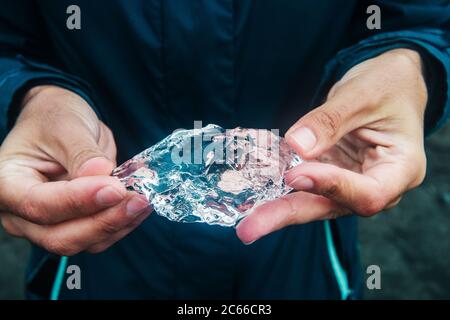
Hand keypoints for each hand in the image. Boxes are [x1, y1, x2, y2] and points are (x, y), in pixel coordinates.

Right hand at [0, 86, 151, 254]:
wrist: (61, 122)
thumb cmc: (54, 118)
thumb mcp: (66, 126)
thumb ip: (82, 154)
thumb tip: (101, 175)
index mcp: (8, 184)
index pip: (39, 204)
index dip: (78, 201)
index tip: (114, 188)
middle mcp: (21, 213)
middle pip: (60, 236)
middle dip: (103, 221)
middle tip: (138, 200)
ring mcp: (47, 224)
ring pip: (83, 242)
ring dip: (118, 225)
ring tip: (144, 201)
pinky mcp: (73, 225)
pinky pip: (98, 236)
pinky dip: (122, 224)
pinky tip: (139, 205)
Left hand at [237, 49, 426, 243]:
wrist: (391, 82)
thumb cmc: (389, 84)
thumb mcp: (362, 93)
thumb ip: (330, 121)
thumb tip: (296, 146)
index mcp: (401, 169)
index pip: (368, 193)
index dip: (331, 187)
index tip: (294, 175)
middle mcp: (377, 185)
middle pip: (332, 206)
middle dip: (288, 214)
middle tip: (249, 229)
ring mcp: (351, 182)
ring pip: (314, 201)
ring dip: (277, 208)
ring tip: (246, 221)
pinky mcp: (331, 173)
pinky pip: (304, 185)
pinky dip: (279, 188)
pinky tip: (252, 195)